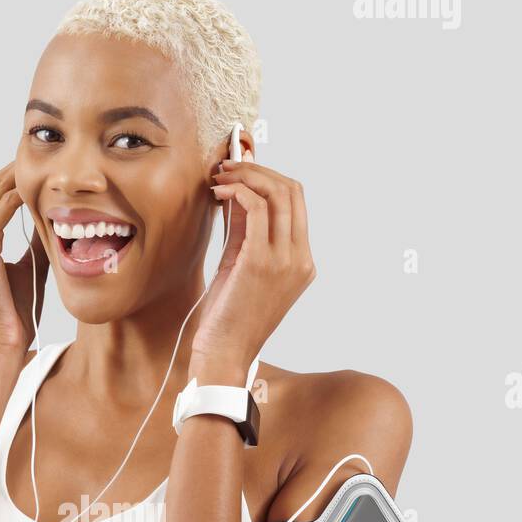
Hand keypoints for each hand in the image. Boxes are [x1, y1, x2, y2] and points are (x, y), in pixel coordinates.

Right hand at [0, 163, 49, 363]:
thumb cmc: (11, 316)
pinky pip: (1, 210)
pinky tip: (42, 189)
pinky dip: (21, 195)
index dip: (13, 179)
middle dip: (17, 169)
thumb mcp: (26, 269)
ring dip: (21, 176)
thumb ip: (33, 241)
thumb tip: (51, 218)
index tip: (40, 168)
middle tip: (47, 156)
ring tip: (50, 166)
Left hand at [190, 155, 315, 378]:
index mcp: (302, 263)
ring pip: (277, 194)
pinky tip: (219, 194)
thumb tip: (238, 192)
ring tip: (220, 177)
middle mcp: (300, 260)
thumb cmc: (228, 317)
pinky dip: (238, 192)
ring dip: (246, 176)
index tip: (242, 172)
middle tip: (228, 167)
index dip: (269, 178)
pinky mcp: (261, 262)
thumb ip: (246, 231)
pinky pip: (258, 208)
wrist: (223, 354)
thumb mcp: (242, 267)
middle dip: (258, 170)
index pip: (296, 203)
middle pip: (291, 191)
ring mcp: (285, 261)